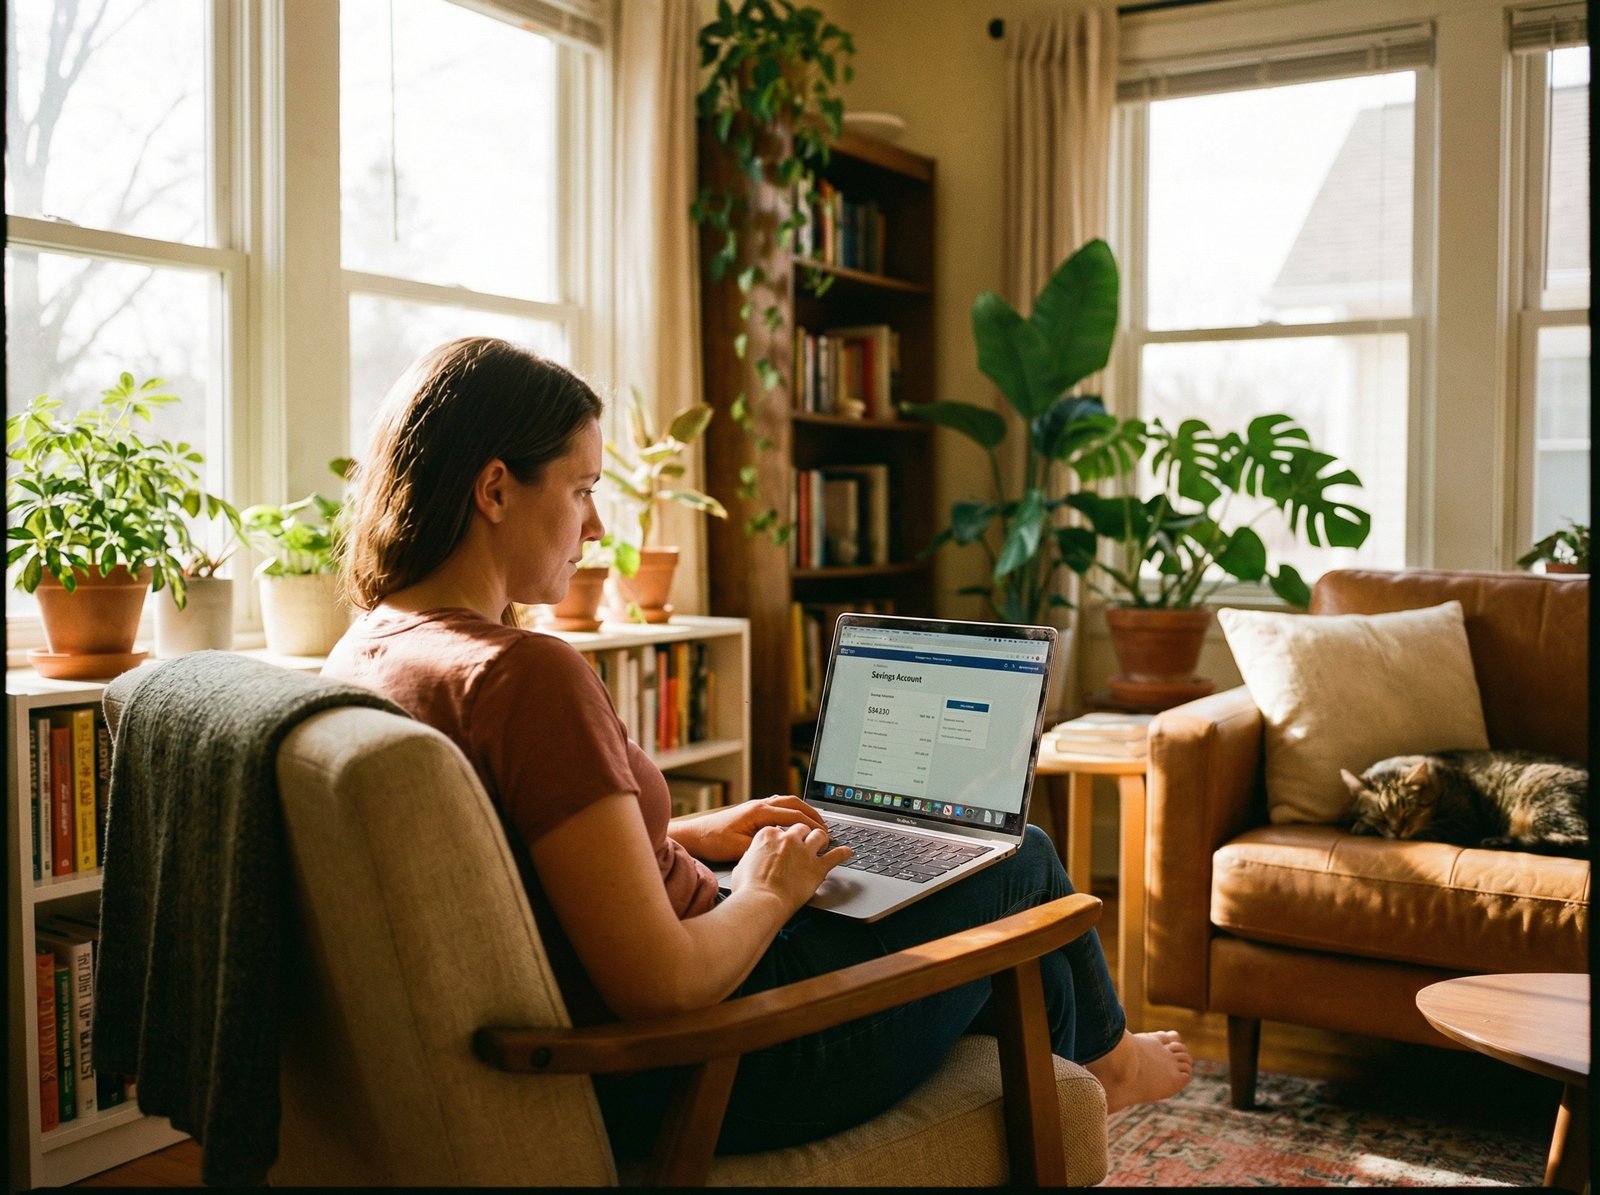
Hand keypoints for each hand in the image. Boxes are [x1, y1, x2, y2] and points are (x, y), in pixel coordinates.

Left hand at [670, 794, 829, 862]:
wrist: (695, 835)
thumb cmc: (714, 842)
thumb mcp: (740, 848)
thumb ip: (764, 845)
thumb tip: (784, 846)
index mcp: (759, 812)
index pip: (792, 816)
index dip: (810, 826)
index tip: (824, 835)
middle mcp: (759, 805)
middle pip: (793, 803)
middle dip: (812, 814)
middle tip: (826, 827)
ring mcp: (756, 806)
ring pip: (786, 802)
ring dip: (803, 810)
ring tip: (816, 822)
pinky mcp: (752, 811)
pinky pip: (778, 805)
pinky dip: (792, 811)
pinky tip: (796, 820)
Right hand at [728, 822, 850, 908]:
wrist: (761, 902)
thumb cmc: (748, 888)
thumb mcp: (742, 865)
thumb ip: (753, 856)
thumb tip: (754, 857)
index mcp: (768, 835)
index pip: (780, 828)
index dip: (784, 836)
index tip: (786, 842)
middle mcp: (788, 838)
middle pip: (801, 828)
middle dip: (804, 834)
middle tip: (805, 841)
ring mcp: (804, 851)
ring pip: (819, 835)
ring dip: (822, 838)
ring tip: (824, 842)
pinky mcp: (817, 866)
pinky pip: (836, 855)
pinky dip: (844, 853)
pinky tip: (848, 852)